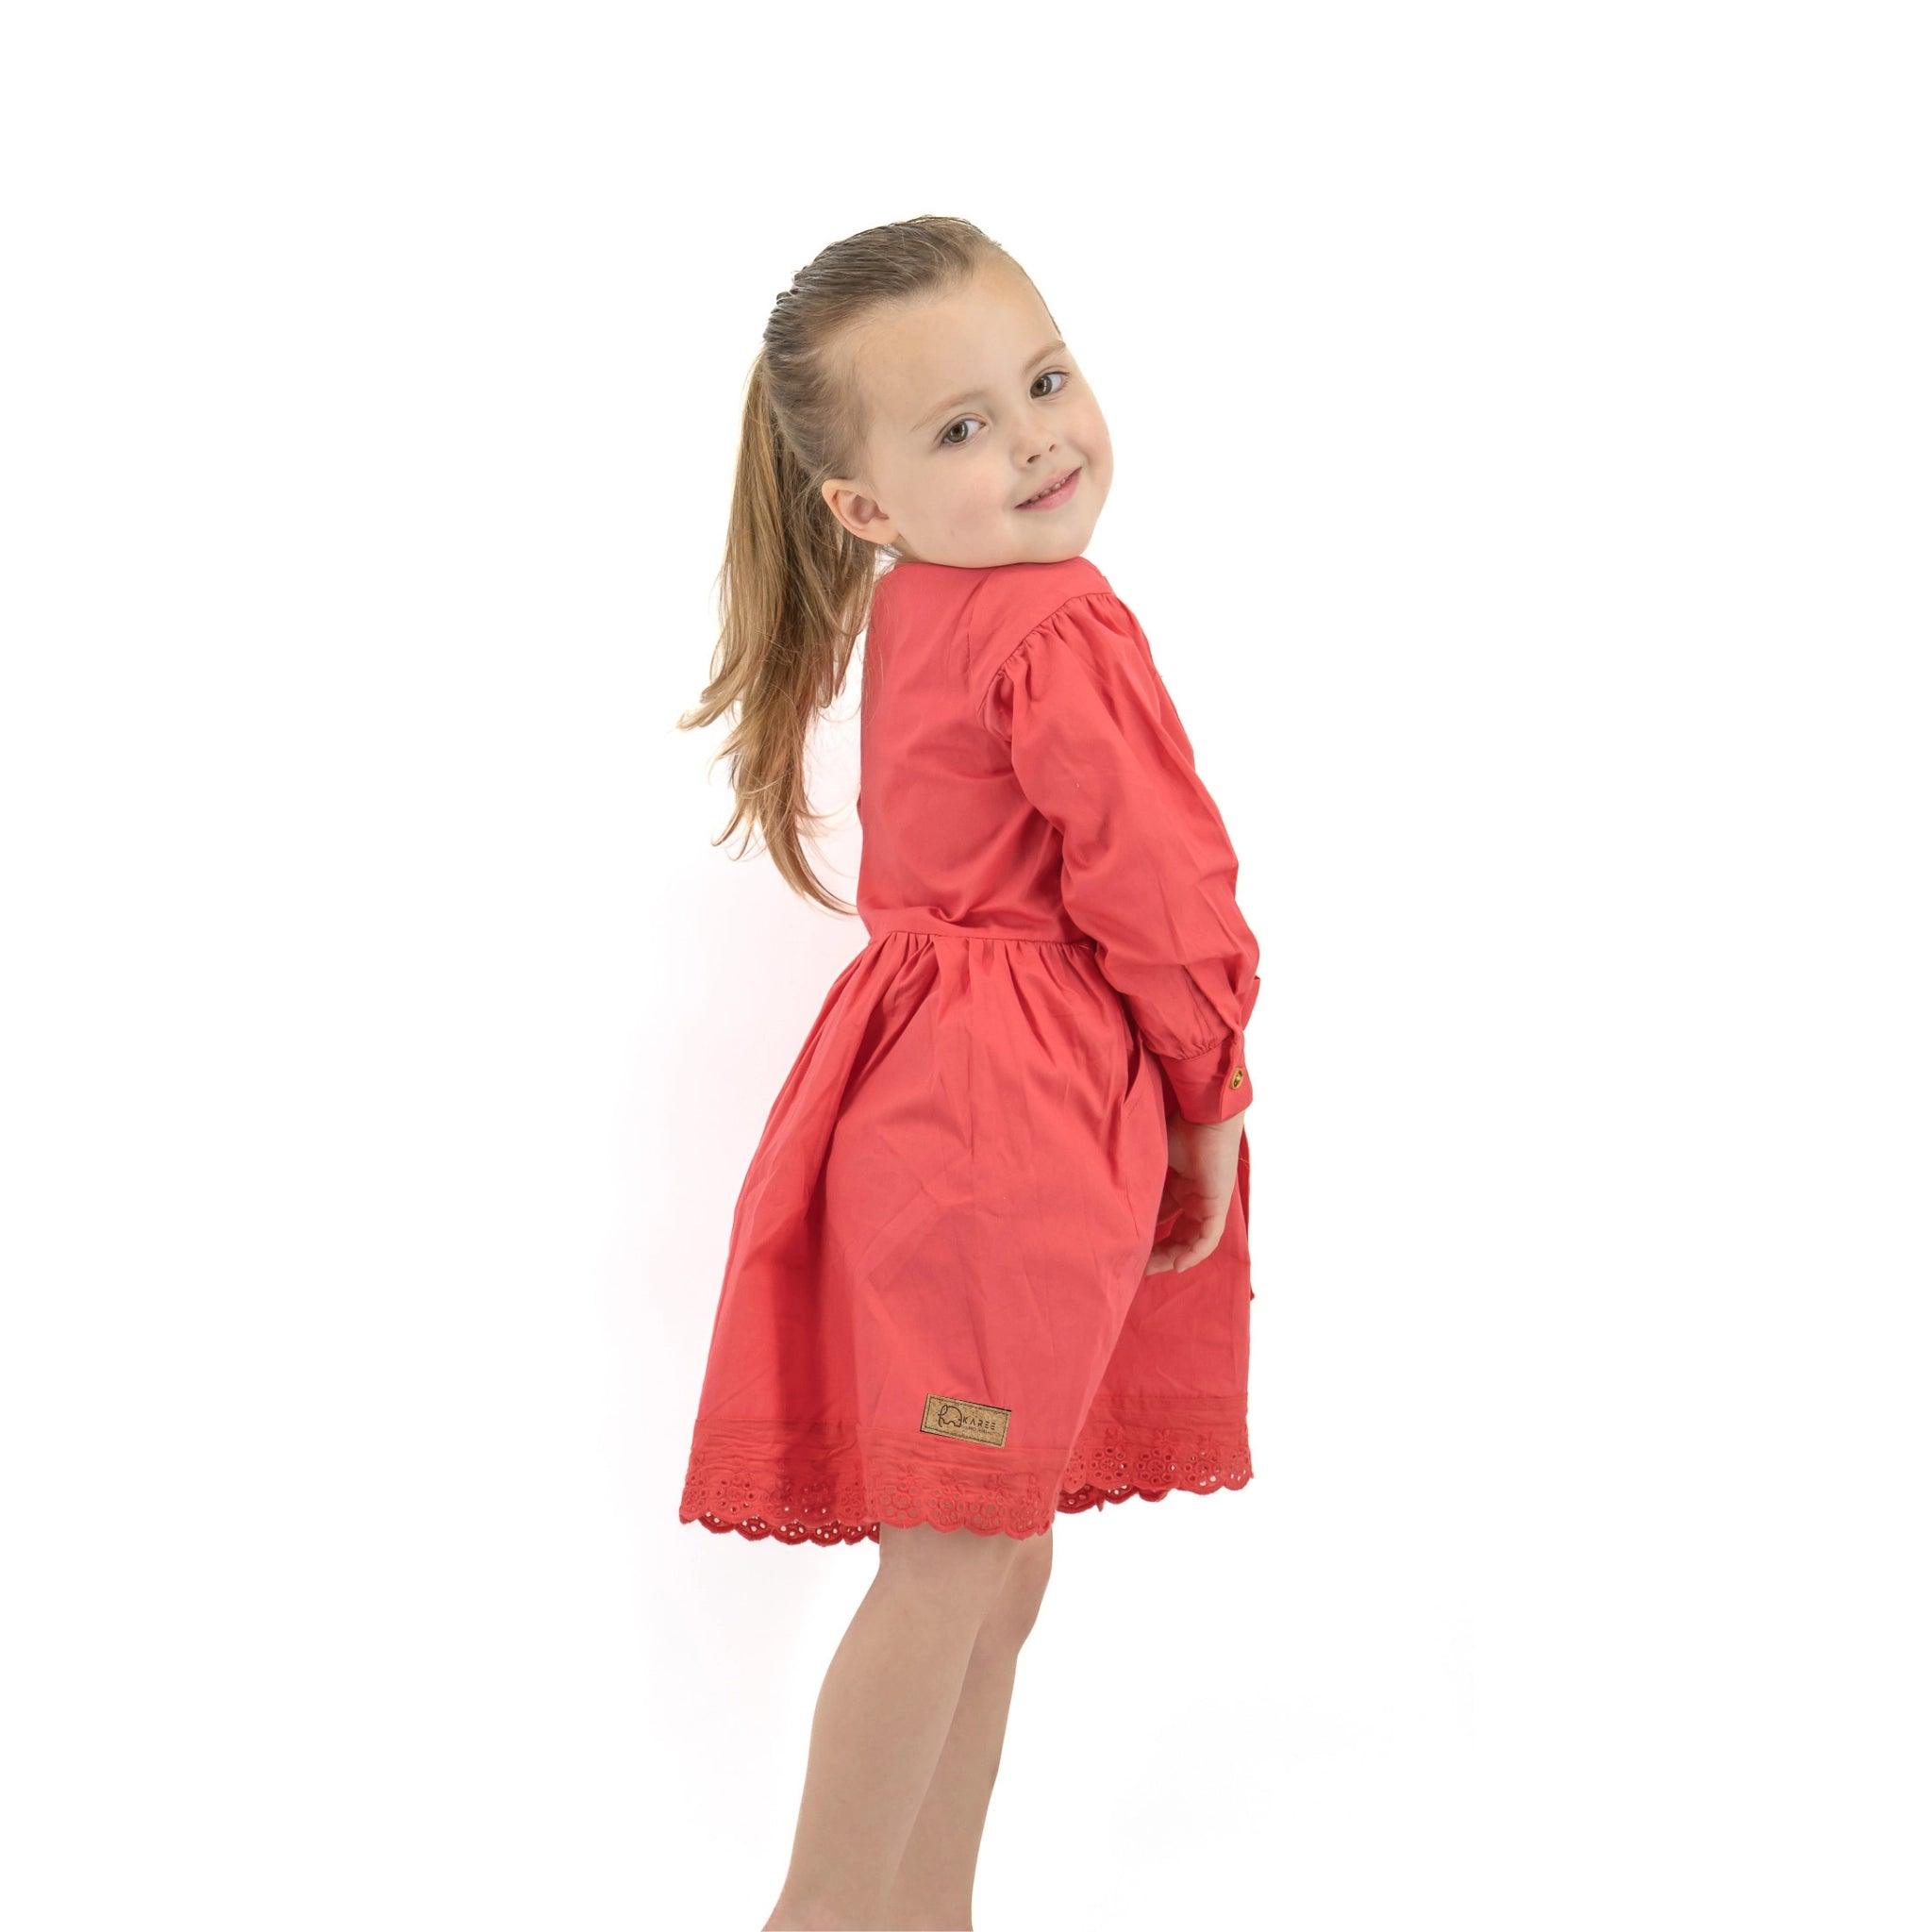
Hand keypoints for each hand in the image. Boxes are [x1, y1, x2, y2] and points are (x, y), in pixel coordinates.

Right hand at [1145, 1110, 1247, 1274]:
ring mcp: (1207, 1201)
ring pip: (1191, 1238)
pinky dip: (1193, 1253)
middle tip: (1137, 1265)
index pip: (1163, 1216)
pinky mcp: (1216, 1204)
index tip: (1130, 1247)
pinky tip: (1177, 1264)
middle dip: (1158, 1251)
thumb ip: (1138, 1178)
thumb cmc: (1175, 1125)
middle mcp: (1194, 1195)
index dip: (1148, 1233)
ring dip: (1173, 1255)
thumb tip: (1109, 1196)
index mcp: (1179, 1182)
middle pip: (1178, 1232)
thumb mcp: (1149, 1159)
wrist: (1201, 1112)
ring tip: (1151, 1267)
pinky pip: (1208, 1237)